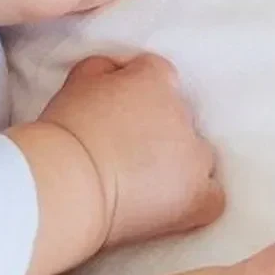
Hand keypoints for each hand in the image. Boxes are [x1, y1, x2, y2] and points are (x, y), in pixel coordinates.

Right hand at [39, 54, 222, 248]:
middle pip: (177, 117)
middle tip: (119, 149)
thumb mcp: (76, 81)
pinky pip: (211, 197)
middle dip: (154, 130)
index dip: (132, 92)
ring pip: (196, 156)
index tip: (111, 111)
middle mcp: (184, 114)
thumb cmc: (64, 133)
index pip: (155, 75)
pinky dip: (195, 199)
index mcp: (156, 79)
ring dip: (174, 164)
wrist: (66, 183)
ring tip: (138, 182)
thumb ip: (103, 69)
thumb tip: (116, 72)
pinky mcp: (198, 198)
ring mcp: (196, 158)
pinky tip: (169, 205)